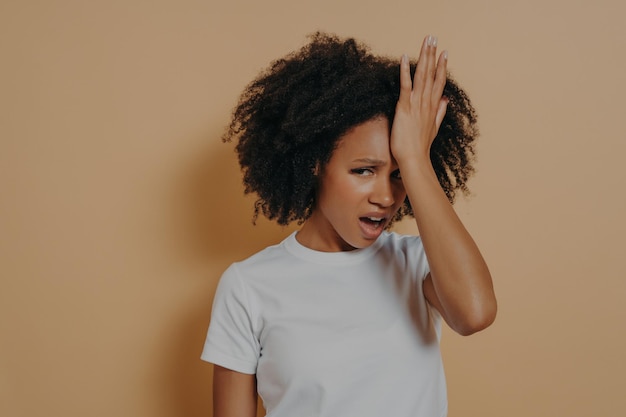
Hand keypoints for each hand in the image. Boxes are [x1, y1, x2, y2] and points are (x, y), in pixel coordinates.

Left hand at [390, 35, 448, 164]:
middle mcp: (427, 102)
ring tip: (426, 42)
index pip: (439, 82)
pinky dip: (405, 71)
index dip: (442, 66)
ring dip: (424, 57)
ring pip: (422, 76)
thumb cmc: (420, 147)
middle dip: (433, 55)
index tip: (445, 52)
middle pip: (432, 74)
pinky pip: (405, 86)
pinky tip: (405, 58)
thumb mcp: (433, 128)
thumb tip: (445, 101)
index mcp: (432, 106)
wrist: (414, 159)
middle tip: (434, 38)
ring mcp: (417, 104)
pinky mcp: (405, 107)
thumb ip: (440, 113)